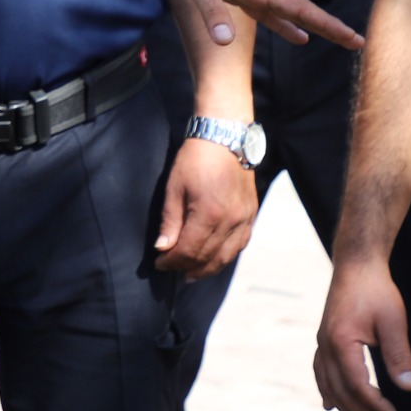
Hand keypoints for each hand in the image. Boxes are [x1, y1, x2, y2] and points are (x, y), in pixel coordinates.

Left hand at [153, 0, 361, 50]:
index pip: (299, 9)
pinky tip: (295, 35)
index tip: (355, 39)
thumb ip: (210, 10)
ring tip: (334, 39)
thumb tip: (226, 43)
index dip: (327, 25)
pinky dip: (282, 24)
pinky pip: (267, 12)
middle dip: (328, 27)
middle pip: (300, 10)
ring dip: (309, 26)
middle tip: (357, 43)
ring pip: (286, 11)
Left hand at [155, 136, 256, 275]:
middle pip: (208, 257)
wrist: (225, 138)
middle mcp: (231, 221)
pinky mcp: (251, 214)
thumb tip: (162, 248)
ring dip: (208, 268)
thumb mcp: (174, 187)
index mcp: (209, 214)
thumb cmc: (195, 159)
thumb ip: (170, 221)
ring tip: (192, 273)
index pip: (189, 250)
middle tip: (172, 270)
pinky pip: (240, 244)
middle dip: (188, 267)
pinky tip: (215, 258)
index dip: (172, 261)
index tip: (159, 263)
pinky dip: (226, 256)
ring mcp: (245, 219)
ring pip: (227, 256)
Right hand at [314, 256, 410, 410]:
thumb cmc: (376, 290)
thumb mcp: (393, 321)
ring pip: (328, 384)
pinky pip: (321, 372)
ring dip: (345, 407)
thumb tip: (408, 386)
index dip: (374, 404)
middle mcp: (325, 345)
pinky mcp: (324, 338)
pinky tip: (331, 403)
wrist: (356, 265)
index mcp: (340, 342)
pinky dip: (327, 390)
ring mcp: (321, 342)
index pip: (357, 385)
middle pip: (340, 390)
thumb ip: (398, 355)